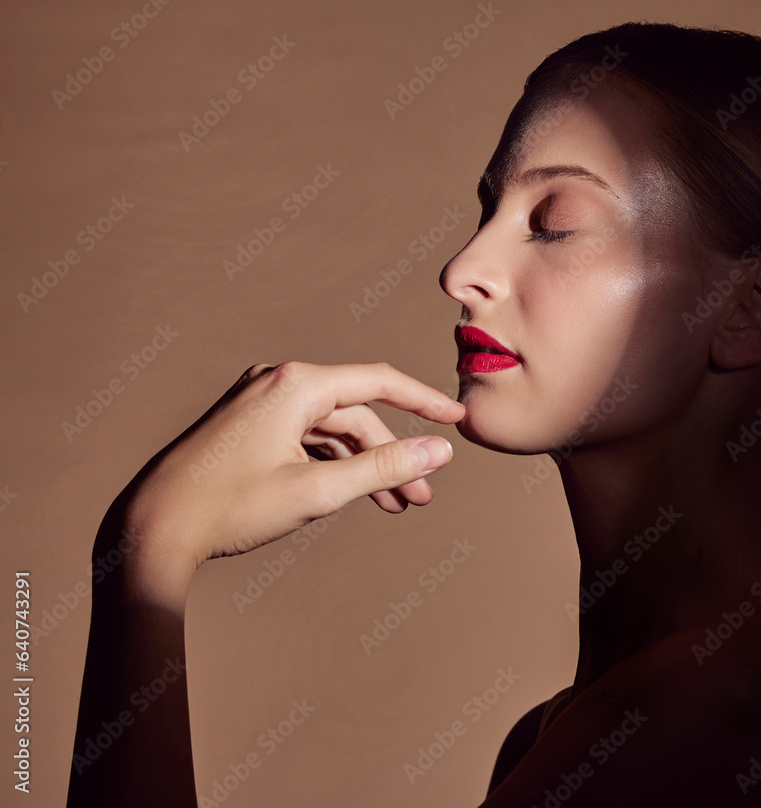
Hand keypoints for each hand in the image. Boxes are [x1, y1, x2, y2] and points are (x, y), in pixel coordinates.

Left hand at [112, 361, 465, 587]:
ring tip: (394, 507)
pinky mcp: (249, 425)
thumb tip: (439, 450)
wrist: (152, 530)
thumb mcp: (317, 491)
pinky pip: (305, 437)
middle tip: (422, 496)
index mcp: (295, 385)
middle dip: (392, 457)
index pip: (379, 382)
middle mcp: (277, 382)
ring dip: (363, 466)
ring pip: (331, 430)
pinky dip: (332, 464)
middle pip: (355, 414)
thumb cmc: (230, 509)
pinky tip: (349, 495)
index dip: (424, 401)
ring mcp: (259, 402)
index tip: (457, 419)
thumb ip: (384, 468)